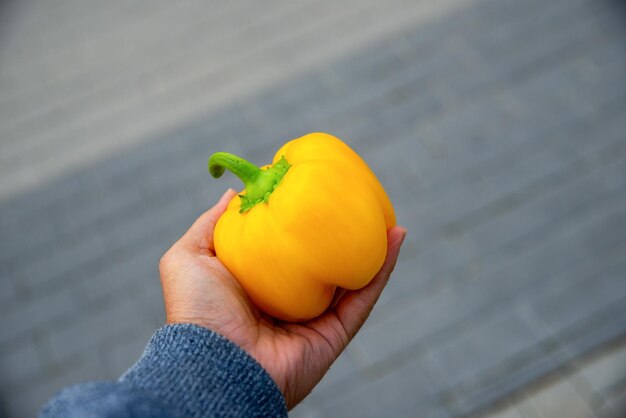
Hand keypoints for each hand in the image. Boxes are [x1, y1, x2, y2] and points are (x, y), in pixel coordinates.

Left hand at [159, 189, 405, 408]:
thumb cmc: (196, 310)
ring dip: (372, 247)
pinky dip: (383, 269)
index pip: (288, 250)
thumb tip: (236, 194)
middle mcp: (288, 303)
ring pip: (351, 278)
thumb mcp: (189, 256)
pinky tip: (395, 237)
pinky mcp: (333, 334)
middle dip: (342, 234)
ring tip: (387, 214)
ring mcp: (313, 320)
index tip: (317, 191)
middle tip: (358, 201)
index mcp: (258, 285)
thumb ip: (212, 224)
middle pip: (324, 263)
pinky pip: (364, 298)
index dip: (303, 222)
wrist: (213, 364)